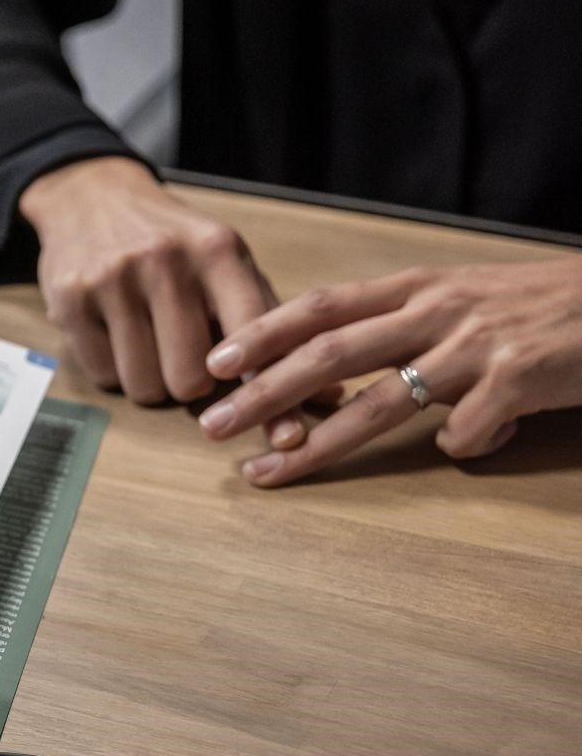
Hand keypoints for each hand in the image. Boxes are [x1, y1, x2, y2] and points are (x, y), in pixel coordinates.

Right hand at [19, 157, 310, 446]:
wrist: (90, 196)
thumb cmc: (173, 242)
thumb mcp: (225, 261)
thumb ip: (271, 325)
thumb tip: (329, 397)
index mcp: (216, 250)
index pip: (254, 333)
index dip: (271, 389)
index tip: (285, 434)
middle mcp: (163, 260)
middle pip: (193, 378)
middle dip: (194, 387)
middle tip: (187, 362)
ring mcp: (112, 279)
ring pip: (146, 386)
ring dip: (153, 384)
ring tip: (151, 350)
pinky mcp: (69, 299)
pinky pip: (104, 375)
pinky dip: (116, 372)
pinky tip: (117, 339)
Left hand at [198, 260, 581, 485]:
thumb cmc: (542, 305)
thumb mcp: (465, 296)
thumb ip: (405, 323)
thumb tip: (346, 366)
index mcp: (418, 286)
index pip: (321, 305)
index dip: (263, 333)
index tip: (216, 363)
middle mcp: (437, 310)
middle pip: (329, 354)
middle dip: (263, 392)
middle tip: (213, 424)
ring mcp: (476, 345)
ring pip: (378, 402)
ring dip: (316, 442)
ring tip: (267, 469)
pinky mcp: (517, 378)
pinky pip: (466, 430)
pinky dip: (461, 444)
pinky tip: (474, 443)